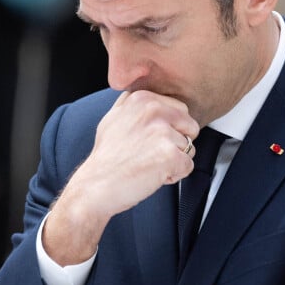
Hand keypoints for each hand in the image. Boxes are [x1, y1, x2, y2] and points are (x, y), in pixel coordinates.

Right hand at [43, 90, 199, 264]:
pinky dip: (175, 175)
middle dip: (177, 142)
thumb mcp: (114, 117)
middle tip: (150, 153)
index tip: (148, 140)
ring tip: (148, 163)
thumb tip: (153, 100)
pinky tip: (153, 175)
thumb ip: (134, 103)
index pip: (180, 109)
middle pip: (190, 126)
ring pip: (189, 147)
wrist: (95, 187)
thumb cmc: (106, 157)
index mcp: (143, 98)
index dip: (168, 129)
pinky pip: (188, 165)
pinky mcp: (170, 154)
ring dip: (174, 160)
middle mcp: (154, 110)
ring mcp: (162, 132)